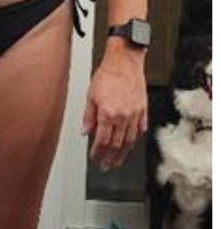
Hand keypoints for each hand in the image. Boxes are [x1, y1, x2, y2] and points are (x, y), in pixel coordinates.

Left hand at [81, 45, 147, 170]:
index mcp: (108, 114)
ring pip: (130, 139)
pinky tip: (131, 144)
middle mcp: (123, 116)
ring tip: (117, 161)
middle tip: (106, 166)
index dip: (98, 152)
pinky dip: (135, 138)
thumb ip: (88, 117)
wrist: (124, 62)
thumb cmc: (107, 75)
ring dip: (123, 153)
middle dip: (110, 157)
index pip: (103, 140)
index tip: (95, 158)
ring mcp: (135, 113)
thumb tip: (85, 132)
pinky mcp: (143, 109)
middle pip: (117, 143)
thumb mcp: (90, 96)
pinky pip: (140, 128)